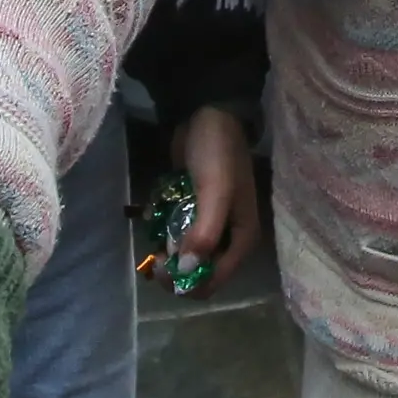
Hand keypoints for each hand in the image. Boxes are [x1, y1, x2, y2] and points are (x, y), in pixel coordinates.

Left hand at [169, 105, 257, 293]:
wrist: (208, 114)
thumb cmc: (217, 154)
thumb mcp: (214, 192)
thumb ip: (205, 233)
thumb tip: (188, 272)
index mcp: (242, 238)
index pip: (215, 282)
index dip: (188, 283)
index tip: (162, 270)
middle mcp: (229, 237)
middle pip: (199, 273)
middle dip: (175, 269)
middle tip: (155, 256)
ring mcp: (211, 224)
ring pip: (185, 256)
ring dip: (168, 251)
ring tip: (155, 234)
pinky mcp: (194, 211)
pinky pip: (178, 235)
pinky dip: (165, 232)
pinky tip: (156, 218)